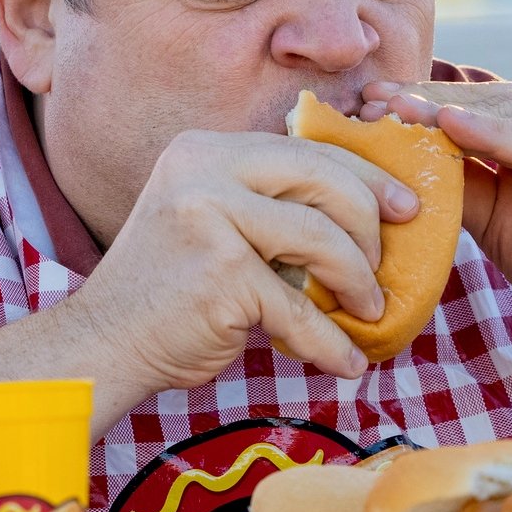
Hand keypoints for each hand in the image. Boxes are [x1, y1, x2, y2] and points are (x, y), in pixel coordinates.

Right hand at [63, 131, 420, 406]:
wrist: (106, 342)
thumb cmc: (169, 289)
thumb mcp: (213, 220)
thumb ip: (267, 204)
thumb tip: (366, 210)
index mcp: (205, 149)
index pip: (306, 150)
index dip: (366, 177)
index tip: (405, 207)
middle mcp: (203, 170)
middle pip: (325, 182)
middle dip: (371, 227)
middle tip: (387, 267)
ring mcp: (209, 218)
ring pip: (322, 240)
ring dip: (357, 284)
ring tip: (366, 312)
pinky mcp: (222, 274)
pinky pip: (300, 309)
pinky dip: (330, 342)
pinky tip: (345, 361)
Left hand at [359, 74, 511, 348]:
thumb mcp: (492, 211)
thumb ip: (455, 176)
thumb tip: (389, 155)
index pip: (475, 99)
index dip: (420, 101)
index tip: (363, 103)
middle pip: (484, 100)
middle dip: (422, 103)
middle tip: (364, 102)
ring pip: (503, 114)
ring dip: (444, 114)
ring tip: (389, 112)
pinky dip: (491, 134)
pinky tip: (446, 127)